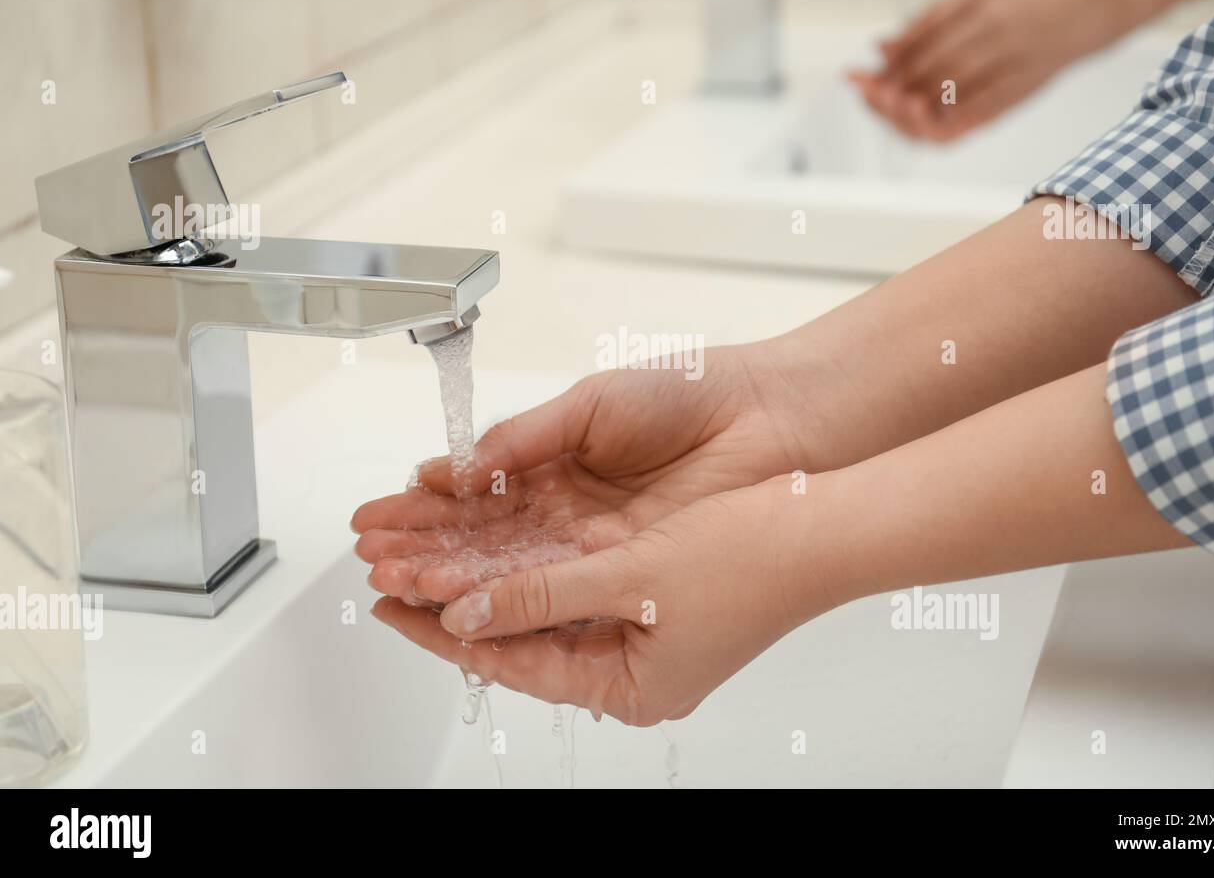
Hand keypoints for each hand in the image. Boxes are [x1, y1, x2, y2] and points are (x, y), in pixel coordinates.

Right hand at [351, 344, 813, 606]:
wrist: (766, 417)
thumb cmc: (690, 393)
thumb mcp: (592, 402)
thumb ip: (524, 438)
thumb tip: (460, 466)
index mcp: (553, 460)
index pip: (473, 490)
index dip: (422, 505)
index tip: (376, 516)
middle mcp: (565, 507)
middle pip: (480, 536)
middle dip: (421, 546)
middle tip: (369, 556)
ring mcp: (591, 542)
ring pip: (507, 565)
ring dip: (448, 573)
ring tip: (393, 578)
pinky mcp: (620, 568)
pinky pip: (552, 585)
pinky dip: (503, 590)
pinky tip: (457, 595)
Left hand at [370, 479, 825, 725]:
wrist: (823, 525)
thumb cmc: (750, 559)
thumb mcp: (631, 578)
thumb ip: (541, 596)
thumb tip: (465, 614)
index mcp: (629, 689)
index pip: (511, 662)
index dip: (443, 629)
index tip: (390, 604)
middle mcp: (632, 669)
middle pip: (519, 636)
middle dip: (455, 601)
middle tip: (391, 575)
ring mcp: (643, 634)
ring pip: (541, 605)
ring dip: (485, 575)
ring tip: (426, 555)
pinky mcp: (651, 596)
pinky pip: (571, 582)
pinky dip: (528, 561)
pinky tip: (492, 543)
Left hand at [849, 0, 1134, 141]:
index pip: (919, 28)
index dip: (892, 51)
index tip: (873, 64)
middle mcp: (988, 19)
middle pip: (924, 60)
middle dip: (891, 80)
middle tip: (869, 93)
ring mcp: (1009, 50)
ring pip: (945, 86)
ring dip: (913, 102)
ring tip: (895, 109)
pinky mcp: (1032, 76)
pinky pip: (982, 107)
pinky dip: (952, 119)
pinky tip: (933, 125)